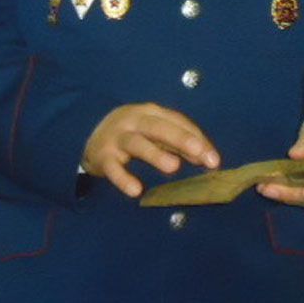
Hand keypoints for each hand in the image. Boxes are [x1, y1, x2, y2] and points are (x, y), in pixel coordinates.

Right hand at [82, 103, 219, 197]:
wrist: (90, 135)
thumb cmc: (133, 133)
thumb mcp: (155, 132)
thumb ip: (179, 143)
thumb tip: (206, 157)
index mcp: (151, 112)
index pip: (177, 122)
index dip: (196, 138)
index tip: (213, 159)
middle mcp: (134, 121)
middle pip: (158, 127)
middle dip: (181, 139)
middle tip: (200, 153)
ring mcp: (117, 138)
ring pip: (136, 143)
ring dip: (155, 154)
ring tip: (174, 167)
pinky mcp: (102, 156)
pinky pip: (113, 168)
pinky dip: (123, 178)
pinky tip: (136, 190)